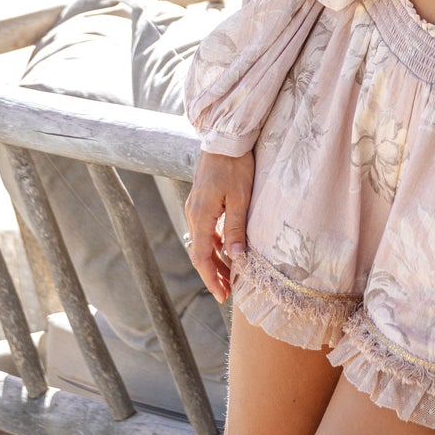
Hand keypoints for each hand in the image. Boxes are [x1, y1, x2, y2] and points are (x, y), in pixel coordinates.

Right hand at [184, 150, 254, 303]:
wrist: (225, 139)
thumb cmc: (235, 165)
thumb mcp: (240, 198)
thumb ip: (236, 228)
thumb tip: (236, 257)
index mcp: (200, 215)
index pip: (201, 257)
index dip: (211, 278)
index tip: (221, 296)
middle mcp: (194, 213)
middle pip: (200, 252)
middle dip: (213, 274)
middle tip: (227, 292)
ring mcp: (196, 206)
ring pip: (202, 242)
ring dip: (214, 260)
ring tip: (231, 275)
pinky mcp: (202, 200)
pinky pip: (205, 230)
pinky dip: (214, 244)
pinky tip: (227, 250)